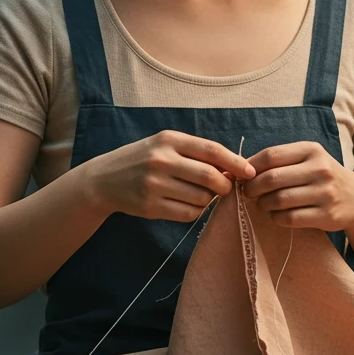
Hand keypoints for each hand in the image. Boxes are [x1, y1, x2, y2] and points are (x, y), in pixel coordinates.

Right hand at [86, 129, 254, 223]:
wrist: (104, 180)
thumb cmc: (143, 160)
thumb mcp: (165, 145)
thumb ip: (196, 153)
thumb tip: (233, 168)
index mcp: (169, 140)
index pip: (212, 150)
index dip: (235, 162)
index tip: (249, 172)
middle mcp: (161, 160)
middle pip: (210, 177)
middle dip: (224, 186)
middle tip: (224, 188)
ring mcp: (154, 184)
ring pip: (201, 198)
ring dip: (208, 200)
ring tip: (198, 194)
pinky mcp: (150, 206)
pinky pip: (188, 214)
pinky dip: (195, 212)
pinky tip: (186, 204)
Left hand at [243, 140, 353, 231]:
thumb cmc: (322, 176)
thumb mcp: (308, 159)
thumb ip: (279, 160)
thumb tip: (240, 167)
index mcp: (312, 150)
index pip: (271, 155)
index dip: (251, 167)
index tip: (242, 175)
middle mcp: (320, 169)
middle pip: (272, 179)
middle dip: (253, 187)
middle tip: (247, 192)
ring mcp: (325, 193)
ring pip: (279, 200)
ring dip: (263, 204)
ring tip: (262, 203)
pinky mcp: (326, 215)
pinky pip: (290, 218)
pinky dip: (276, 218)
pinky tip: (276, 214)